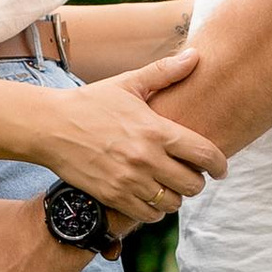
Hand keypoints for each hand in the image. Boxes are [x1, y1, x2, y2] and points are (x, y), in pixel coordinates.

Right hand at [35, 50, 224, 220]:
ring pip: (173, 203)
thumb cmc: (91, 103)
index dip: (220, 165)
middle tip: (190, 175)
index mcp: (156, 131)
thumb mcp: (128, 84)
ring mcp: (130, 181)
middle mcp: (147, 159)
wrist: (50, 126)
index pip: (205, 155)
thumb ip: (165, 72)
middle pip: (194, 185)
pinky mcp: (113, 196)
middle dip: (197, 181)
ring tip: (168, 185)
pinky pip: (149, 215)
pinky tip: (150, 196)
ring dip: (176, 196)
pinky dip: (155, 210)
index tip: (221, 168)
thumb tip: (196, 56)